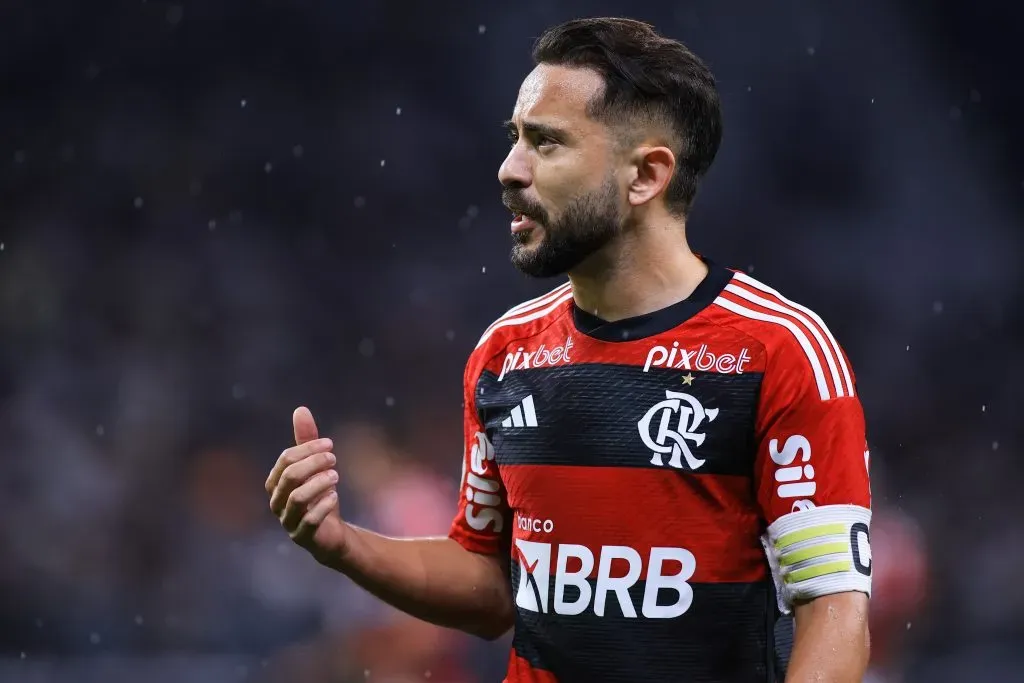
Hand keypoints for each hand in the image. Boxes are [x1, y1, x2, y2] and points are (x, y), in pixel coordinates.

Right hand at [266, 406, 346, 558]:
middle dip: (314, 463)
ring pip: (297, 499)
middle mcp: (277, 502)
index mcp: (275, 483)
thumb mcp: (314, 467)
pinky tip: (335, 496)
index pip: (286, 460)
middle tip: (334, 458)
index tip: (330, 444)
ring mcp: (288, 521)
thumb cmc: (318, 496)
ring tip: (336, 476)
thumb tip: (300, 409)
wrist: (329, 534)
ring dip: (319, 483)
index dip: (308, 449)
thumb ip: (306, 441)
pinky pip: (309, 521)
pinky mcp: (303, 536)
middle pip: (290, 477)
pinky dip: (323, 506)